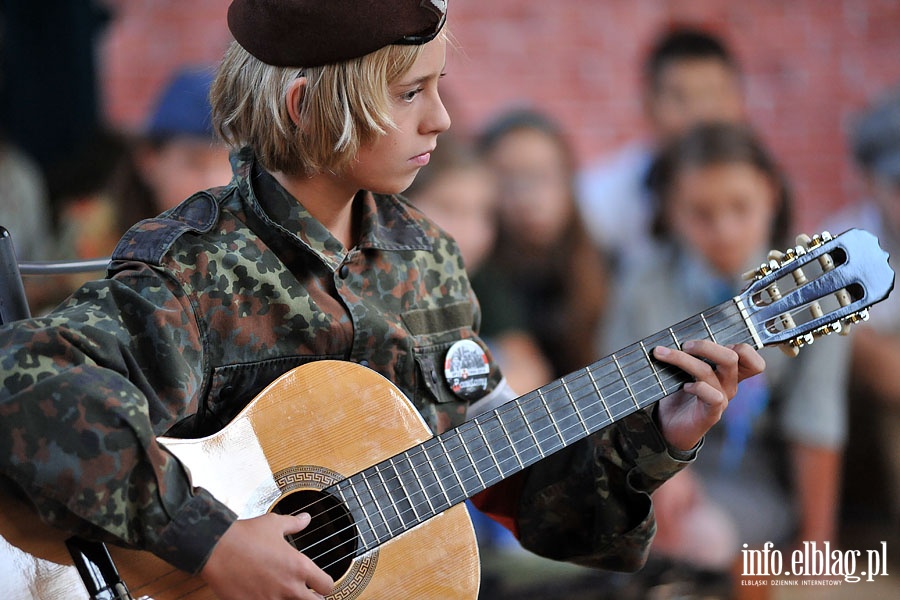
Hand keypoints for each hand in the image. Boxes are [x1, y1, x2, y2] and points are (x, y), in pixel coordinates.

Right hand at [201, 512, 333, 599]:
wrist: (216, 548)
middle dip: (314, 599)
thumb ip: (294, 523)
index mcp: (298, 566)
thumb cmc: (245, 535)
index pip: (326, 585)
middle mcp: (289, 587)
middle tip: (307, 594)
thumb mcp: (274, 523)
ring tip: (286, 595)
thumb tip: (306, 518)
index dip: (325, 585)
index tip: (319, 583)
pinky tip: (265, 596)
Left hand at [653, 340, 764, 450]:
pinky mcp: (711, 413)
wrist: (671, 426)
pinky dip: (697, 387)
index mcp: (728, 371)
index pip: (750, 358)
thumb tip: (671, 333)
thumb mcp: (688, 368)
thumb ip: (691, 353)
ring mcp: (722, 398)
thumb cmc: (680, 393)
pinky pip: (713, 396)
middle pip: (733, 357)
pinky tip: (684, 386)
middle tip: (684, 345)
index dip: (743, 347)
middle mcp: (729, 384)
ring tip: (663, 355)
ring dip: (683, 360)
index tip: (715, 340)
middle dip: (706, 345)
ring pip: (710, 372)